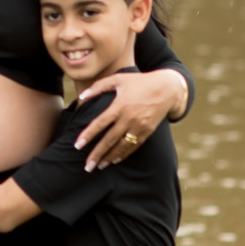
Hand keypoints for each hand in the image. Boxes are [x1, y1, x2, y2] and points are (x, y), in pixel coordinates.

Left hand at [73, 70, 187, 171]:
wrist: (167, 89)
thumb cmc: (139, 82)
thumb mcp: (118, 79)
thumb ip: (98, 87)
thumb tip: (81, 97)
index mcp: (120, 105)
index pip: (100, 123)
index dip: (88, 135)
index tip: (77, 145)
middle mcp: (129, 118)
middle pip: (109, 140)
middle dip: (97, 154)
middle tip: (87, 166)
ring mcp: (139, 126)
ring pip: (121, 146)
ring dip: (109, 158)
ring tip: (98, 166)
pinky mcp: (147, 131)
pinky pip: (133, 146)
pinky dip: (123, 155)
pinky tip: (114, 161)